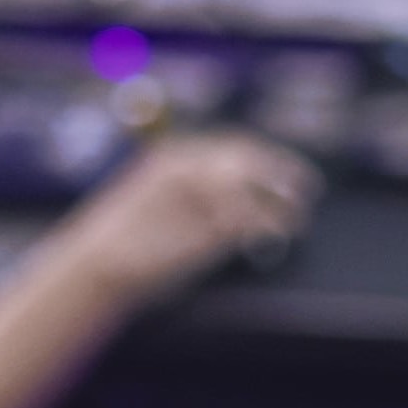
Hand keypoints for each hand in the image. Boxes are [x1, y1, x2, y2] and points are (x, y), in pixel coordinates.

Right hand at [51, 130, 318, 306]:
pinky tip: (281, 234)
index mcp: (175, 157)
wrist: (100, 262)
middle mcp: (191, 167)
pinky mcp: (215, 227)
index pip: (234, 146)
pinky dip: (273, 225)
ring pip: (258, 187)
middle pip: (251, 158)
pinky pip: (256, 220)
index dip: (264, 157)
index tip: (284, 169)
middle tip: (307, 187)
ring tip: (299, 216)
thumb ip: (192, 195)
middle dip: (282, 170)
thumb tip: (233, 200)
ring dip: (283, 200)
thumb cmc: (124, 242)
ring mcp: (204, 194)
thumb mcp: (158, 205)